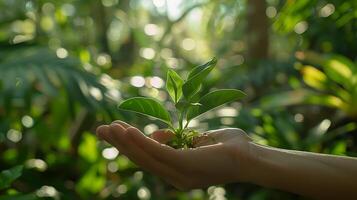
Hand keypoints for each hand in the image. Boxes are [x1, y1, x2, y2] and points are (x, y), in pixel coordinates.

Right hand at [96, 121, 254, 189]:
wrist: (251, 157)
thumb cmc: (227, 147)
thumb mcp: (195, 140)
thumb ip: (174, 138)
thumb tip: (156, 133)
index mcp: (176, 172)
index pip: (147, 159)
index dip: (129, 146)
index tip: (115, 131)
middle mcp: (174, 177)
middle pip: (140, 159)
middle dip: (119, 145)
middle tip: (100, 130)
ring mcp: (179, 174)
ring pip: (145, 157)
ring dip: (126, 142)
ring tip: (109, 129)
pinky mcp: (185, 166)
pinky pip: (157, 153)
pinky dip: (141, 141)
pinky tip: (128, 131)